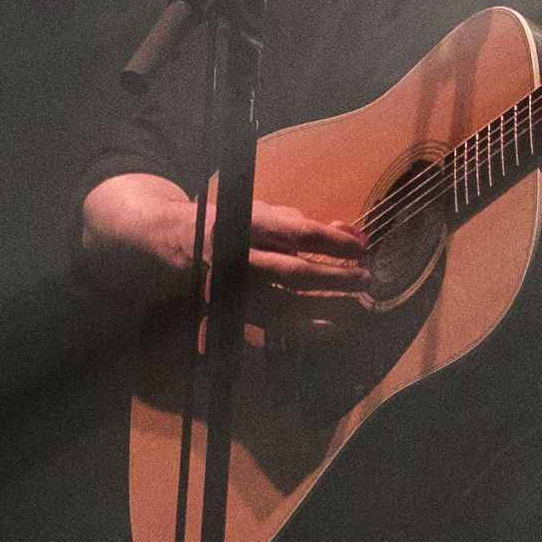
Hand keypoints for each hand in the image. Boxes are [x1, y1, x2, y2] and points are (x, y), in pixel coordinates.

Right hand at [79, 174, 370, 332]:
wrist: (174, 242)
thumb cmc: (233, 224)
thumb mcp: (267, 213)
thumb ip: (308, 223)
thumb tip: (352, 231)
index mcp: (247, 224)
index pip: (297, 233)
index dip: (332, 242)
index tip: (363, 247)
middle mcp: (240, 257)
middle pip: (294, 272)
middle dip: (335, 277)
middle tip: (366, 278)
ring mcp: (235, 287)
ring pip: (286, 303)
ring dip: (328, 306)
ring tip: (359, 303)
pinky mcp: (234, 310)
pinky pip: (275, 325)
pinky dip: (309, 327)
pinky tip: (337, 325)